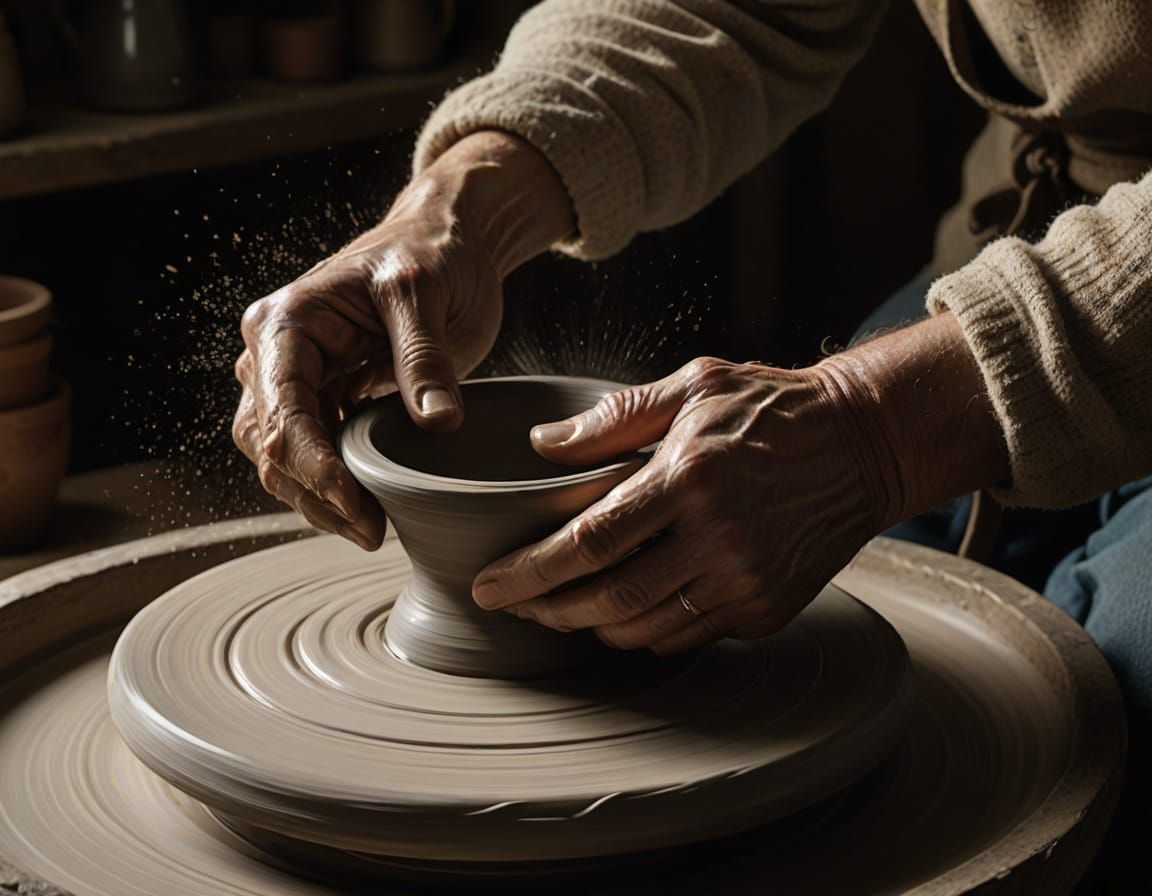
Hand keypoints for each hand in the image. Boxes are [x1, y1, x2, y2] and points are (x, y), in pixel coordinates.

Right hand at [233, 131, 573, 547]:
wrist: (446, 241)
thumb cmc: (431, 252)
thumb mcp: (425, 290)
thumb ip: (424, 357)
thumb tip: (436, 424)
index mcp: (286, 322)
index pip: (283, 413)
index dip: (316, 468)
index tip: (359, 507)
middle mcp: (275, 353)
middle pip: (271, 446)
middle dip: (315, 496)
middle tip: (373, 532)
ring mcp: (297, 378)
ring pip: (283, 459)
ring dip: (319, 500)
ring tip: (372, 529)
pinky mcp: (326, 396)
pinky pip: (314, 451)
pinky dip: (334, 484)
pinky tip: (370, 505)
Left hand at [472, 314, 1008, 653]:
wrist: (865, 445)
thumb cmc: (772, 408)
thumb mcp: (693, 387)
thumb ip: (614, 418)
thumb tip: (543, 445)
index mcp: (689, 477)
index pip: (589, 542)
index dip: (530, 572)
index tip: (489, 587)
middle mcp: (718, 538)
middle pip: (609, 600)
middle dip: (550, 610)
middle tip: (515, 606)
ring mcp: (747, 581)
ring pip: (645, 630)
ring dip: (591, 626)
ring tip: (560, 609)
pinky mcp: (767, 609)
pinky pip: (686, 636)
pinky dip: (644, 631)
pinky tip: (623, 611)